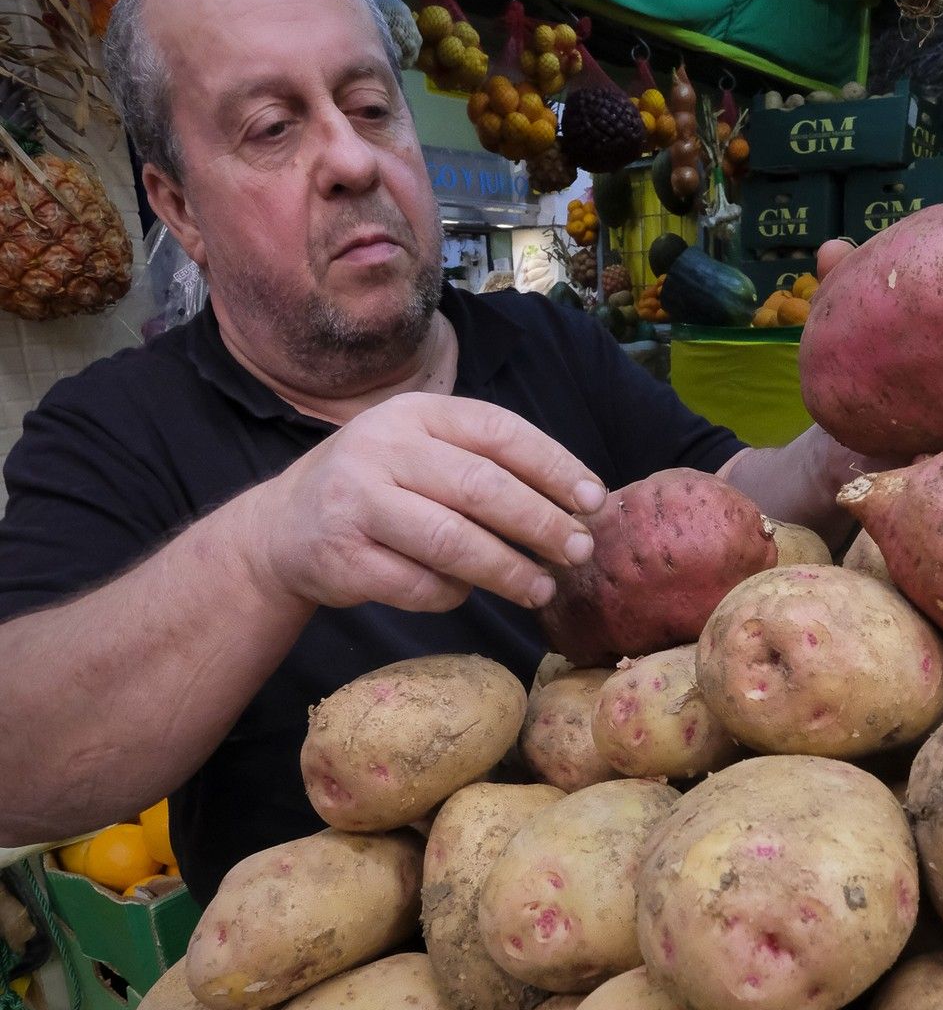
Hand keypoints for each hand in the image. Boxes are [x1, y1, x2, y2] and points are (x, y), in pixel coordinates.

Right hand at [246, 393, 604, 614]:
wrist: (282, 527)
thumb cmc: (378, 488)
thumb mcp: (421, 452)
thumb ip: (484, 466)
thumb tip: (576, 506)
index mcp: (416, 414)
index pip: (499, 432)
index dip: (554, 466)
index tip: (593, 501)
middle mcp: (383, 448)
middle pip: (481, 488)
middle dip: (541, 523)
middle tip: (578, 552)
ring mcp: (357, 502)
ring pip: (451, 541)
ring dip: (507, 570)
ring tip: (541, 589)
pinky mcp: (341, 558)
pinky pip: (417, 584)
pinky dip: (452, 594)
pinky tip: (465, 593)